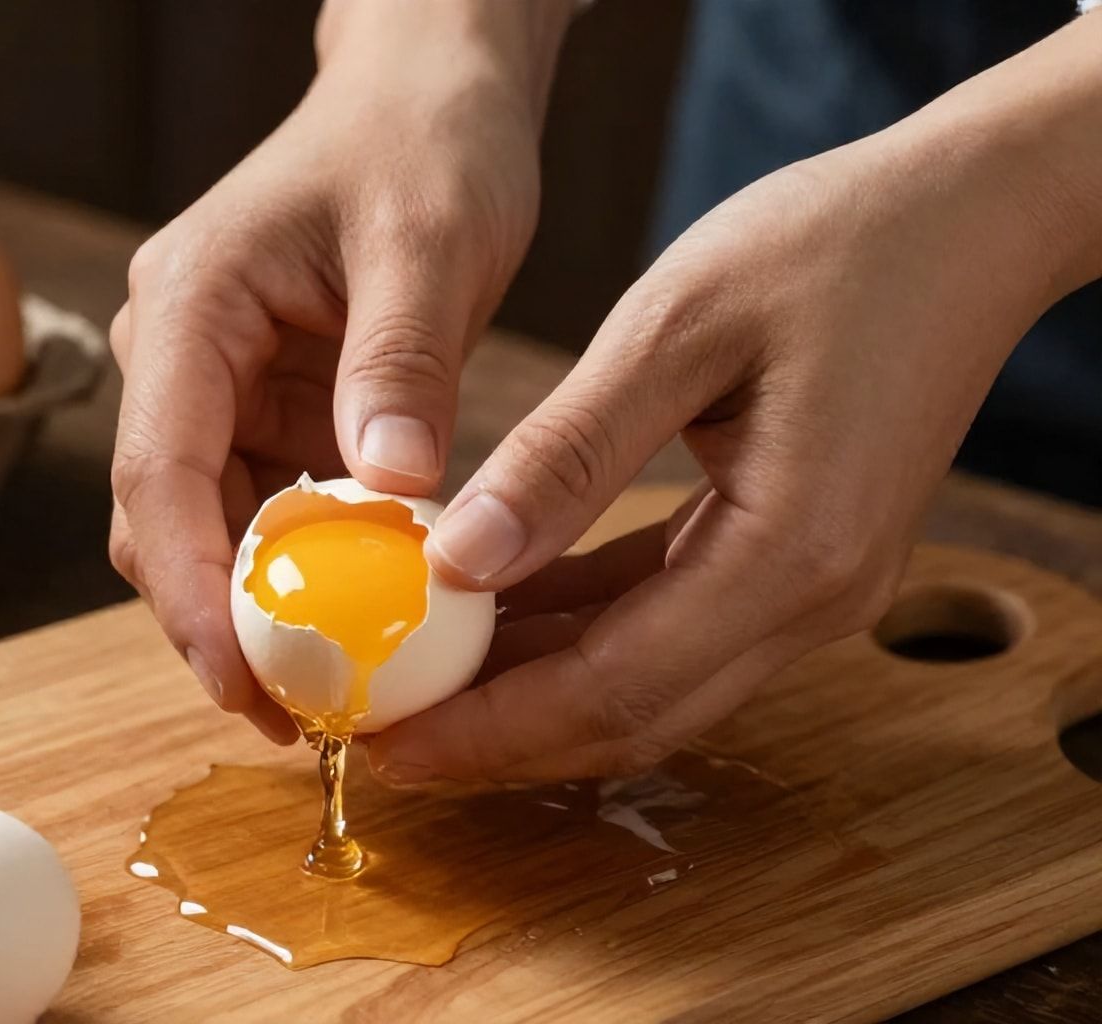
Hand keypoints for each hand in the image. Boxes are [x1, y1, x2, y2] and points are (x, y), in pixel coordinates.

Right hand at [108, 3, 569, 741]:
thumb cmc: (424, 142)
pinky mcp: (262, 408)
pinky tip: (357, 620)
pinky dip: (301, 572)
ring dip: (259, 611)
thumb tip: (394, 496)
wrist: (427, 96)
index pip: (158, 470)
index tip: (242, 683)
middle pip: (163, 520)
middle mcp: (178, 353)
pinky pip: (263, 511)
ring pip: (206, 530)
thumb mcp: (430, 241)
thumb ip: (404, 365)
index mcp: (190, 305)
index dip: (190, 592)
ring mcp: (216, 385)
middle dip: (217, 625)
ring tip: (334, 692)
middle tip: (299, 718)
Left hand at [368, 102, 1090, 782]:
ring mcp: (814, 587)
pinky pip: (672, 626)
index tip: (388, 741)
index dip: (491, 728)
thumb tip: (458, 560)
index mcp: (791, 552)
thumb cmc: (833, 245)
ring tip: (420, 683)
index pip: (613, 687)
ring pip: (651, 684)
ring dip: (534, 694)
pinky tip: (497, 612)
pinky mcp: (799, 557)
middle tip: (381, 736)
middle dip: (500, 738)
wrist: (972, 217)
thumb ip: (567, 455)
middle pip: (632, 715)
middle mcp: (813, 599)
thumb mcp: (674, 329)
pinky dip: (582, 634)